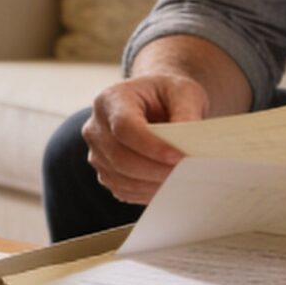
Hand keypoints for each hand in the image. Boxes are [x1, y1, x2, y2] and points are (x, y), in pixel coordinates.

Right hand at [81, 74, 209, 205]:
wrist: (154, 103)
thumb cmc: (166, 94)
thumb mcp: (183, 91)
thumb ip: (187, 112)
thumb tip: (190, 144)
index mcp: (111, 99)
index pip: (124, 126)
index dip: (151, 146)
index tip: (179, 157)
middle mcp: (96, 127)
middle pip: (121, 157)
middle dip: (156, 169)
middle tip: (189, 174)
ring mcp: (96, 153)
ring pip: (121, 178)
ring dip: (153, 184)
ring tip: (183, 181)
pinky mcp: (105, 172)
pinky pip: (123, 190)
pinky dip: (147, 192)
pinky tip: (169, 185)